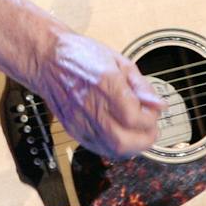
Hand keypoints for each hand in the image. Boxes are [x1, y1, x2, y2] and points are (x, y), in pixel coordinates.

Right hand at [35, 31, 165, 159]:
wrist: (47, 60)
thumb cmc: (81, 55)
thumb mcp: (118, 61)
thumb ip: (140, 85)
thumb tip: (158, 105)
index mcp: (106, 83)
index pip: (134, 117)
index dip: (150, 118)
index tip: (153, 111)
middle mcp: (92, 106)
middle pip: (123, 141)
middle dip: (145, 139)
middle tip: (151, 129)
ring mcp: (80, 121)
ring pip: (112, 150)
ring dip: (132, 146)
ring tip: (137, 133)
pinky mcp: (73, 129)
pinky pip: (99, 149)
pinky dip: (115, 148)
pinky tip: (120, 136)